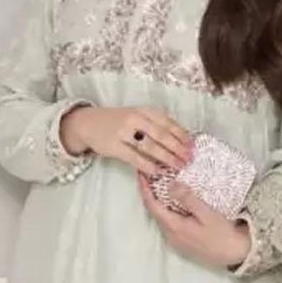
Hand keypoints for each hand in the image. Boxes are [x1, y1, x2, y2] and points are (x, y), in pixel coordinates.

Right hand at [61, 103, 193, 174]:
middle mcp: (135, 118)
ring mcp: (124, 132)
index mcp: (144, 110)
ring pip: (150, 146)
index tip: (192, 146)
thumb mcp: (138, 116)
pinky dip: (148, 165)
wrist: (89, 123)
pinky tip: (158, 171)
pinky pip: (135, 158)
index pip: (168, 122)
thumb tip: (182, 139)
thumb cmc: (119, 121)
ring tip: (178, 166)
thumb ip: (156, 124)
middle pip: (162, 135)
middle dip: (177, 148)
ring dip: (167, 157)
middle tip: (188, 159)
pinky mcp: (114, 146)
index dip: (182, 135)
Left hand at [136, 173, 251, 269]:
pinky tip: (174, 203)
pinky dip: (167, 211)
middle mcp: (170, 236)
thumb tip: (171, 185)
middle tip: (151, 176)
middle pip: (154, 212)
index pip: (152, 206)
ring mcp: (175, 241)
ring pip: (161, 218)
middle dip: (150, 194)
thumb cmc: (223, 234)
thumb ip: (188, 199)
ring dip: (159, 202)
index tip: (142, 174)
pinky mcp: (182, 243)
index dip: (144, 189)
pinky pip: (169, 224)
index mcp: (174, 227)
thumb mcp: (207, 213)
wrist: (236, 254)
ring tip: (160, 186)